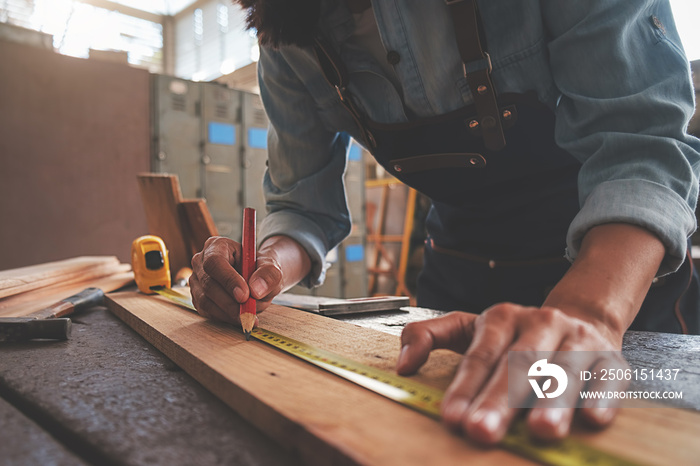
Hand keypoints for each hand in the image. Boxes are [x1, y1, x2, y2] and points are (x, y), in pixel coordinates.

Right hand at [189, 236, 284, 323]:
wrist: (257, 278)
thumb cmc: (261, 268)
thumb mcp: (271, 267)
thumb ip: (268, 274)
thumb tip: (256, 290)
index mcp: (217, 246)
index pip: (215, 262)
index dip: (228, 280)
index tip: (245, 295)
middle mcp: (201, 262)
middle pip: (208, 284)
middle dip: (230, 302)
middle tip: (249, 312)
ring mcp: (197, 281)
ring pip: (206, 301)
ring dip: (229, 312)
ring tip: (250, 313)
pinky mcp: (198, 299)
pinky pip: (208, 312)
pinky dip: (226, 318)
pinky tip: (241, 317)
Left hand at [397, 305, 624, 444]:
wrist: (582, 319)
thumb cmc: (515, 336)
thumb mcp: (468, 327)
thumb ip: (428, 337)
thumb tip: (402, 366)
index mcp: (501, 318)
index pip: (480, 355)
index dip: (465, 387)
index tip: (451, 418)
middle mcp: (540, 323)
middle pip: (518, 364)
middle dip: (499, 401)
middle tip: (482, 432)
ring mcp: (578, 339)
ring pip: (564, 370)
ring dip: (552, 401)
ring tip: (540, 431)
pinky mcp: (611, 359)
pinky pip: (609, 378)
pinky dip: (603, 397)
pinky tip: (593, 419)